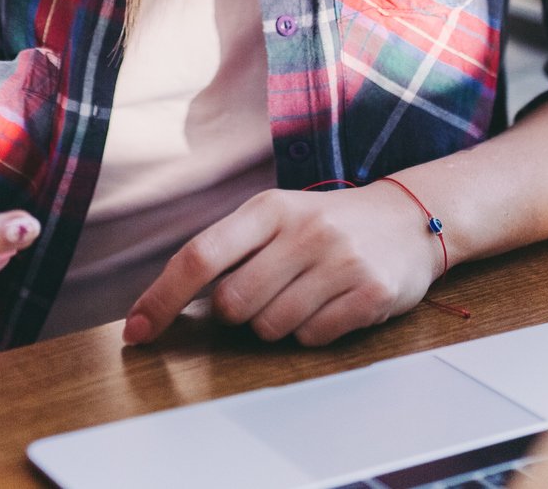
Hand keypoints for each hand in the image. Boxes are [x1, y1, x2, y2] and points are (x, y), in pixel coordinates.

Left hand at [124, 185, 438, 347]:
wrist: (410, 218)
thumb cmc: (326, 224)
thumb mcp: (278, 217)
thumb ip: (229, 250)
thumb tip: (167, 303)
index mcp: (269, 208)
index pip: (200, 256)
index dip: (162, 298)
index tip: (137, 332)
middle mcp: (304, 231)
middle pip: (233, 304)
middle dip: (239, 312)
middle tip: (268, 292)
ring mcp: (340, 262)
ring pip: (271, 327)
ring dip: (277, 324)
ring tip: (305, 294)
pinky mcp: (371, 293)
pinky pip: (313, 338)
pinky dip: (313, 332)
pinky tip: (331, 304)